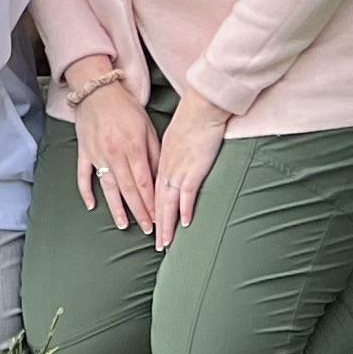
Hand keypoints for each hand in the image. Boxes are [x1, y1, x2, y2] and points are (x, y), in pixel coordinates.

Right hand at [69, 79, 159, 236]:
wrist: (97, 90)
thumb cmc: (126, 108)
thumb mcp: (147, 128)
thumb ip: (154, 154)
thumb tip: (161, 178)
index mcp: (132, 148)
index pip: (144, 182)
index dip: (152, 203)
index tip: (159, 218)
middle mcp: (113, 154)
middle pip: (128, 189)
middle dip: (139, 211)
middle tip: (147, 229)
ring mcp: (96, 154)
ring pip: (107, 187)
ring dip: (116, 208)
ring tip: (124, 225)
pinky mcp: (83, 152)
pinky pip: (83, 175)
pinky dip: (86, 191)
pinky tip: (91, 205)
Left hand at [147, 91, 230, 248]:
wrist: (201, 109)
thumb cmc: (191, 123)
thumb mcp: (175, 143)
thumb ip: (172, 158)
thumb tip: (174, 170)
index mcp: (160, 162)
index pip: (153, 192)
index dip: (152, 211)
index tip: (152, 227)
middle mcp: (166, 168)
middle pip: (158, 202)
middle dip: (157, 225)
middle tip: (157, 244)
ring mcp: (178, 169)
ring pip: (168, 202)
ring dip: (167, 224)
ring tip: (166, 242)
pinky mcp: (194, 168)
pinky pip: (188, 193)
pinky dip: (185, 209)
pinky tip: (185, 222)